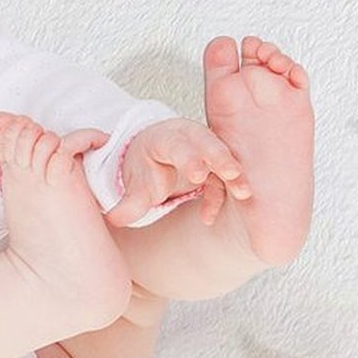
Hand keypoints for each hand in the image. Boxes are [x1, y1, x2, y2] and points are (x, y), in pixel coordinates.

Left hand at [105, 118, 250, 227]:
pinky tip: (207, 217)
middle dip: (220, 158)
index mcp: (164, 138)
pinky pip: (223, 178)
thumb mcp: (136, 183)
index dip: (189, 158)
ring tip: (243, 193)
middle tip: (232, 174)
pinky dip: (221, 195)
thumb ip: (128, 203)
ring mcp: (206, 148)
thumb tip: (113, 219)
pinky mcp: (217, 163)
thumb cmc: (146, 167)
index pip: (178, 145)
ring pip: (223, 158)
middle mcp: (189, 138)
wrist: (153, 156)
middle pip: (207, 143)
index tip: (198, 174)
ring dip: (234, 175)